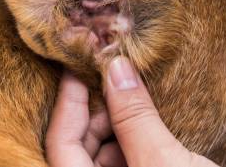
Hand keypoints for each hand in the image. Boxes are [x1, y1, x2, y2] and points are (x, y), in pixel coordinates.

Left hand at [46, 57, 219, 166]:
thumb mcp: (165, 164)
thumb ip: (135, 118)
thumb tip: (117, 69)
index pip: (60, 143)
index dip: (67, 101)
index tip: (75, 68)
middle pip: (77, 148)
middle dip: (96, 113)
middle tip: (115, 83)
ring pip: (97, 155)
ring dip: (114, 127)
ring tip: (133, 104)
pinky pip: (117, 163)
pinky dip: (127, 142)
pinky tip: (143, 127)